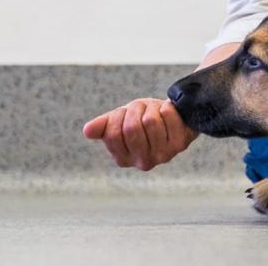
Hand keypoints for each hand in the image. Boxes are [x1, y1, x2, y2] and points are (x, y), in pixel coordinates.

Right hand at [82, 97, 197, 170]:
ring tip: (155, 111)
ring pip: (150, 120)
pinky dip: (166, 106)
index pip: (113, 134)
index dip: (119, 116)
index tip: (127, 113)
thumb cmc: (143, 119)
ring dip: (151, 107)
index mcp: (123, 159)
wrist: (175, 118)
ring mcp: (163, 155)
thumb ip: (104, 126)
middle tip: (142, 110)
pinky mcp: (180, 144)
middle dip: (136, 110)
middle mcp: (143, 162)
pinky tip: (168, 112)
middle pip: (131, 128)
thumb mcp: (120, 120)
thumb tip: (87, 130)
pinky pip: (168, 115)